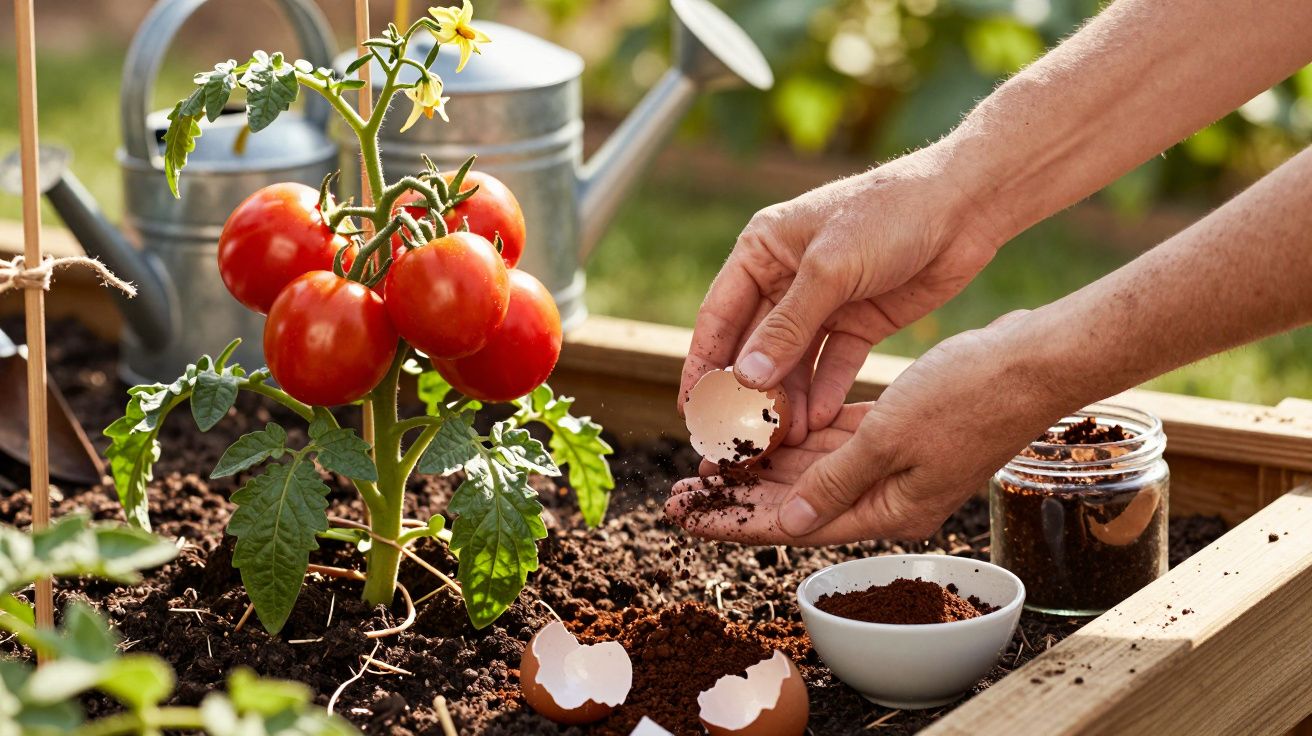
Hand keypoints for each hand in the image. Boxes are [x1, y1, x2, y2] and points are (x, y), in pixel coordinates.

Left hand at [667, 313, 1067, 543]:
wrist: (1033, 361)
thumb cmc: (969, 397)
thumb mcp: (890, 438)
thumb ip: (835, 479)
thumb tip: (790, 522)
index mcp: (889, 510)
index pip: (793, 523)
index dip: (735, 519)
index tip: (686, 516)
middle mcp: (889, 496)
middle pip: (797, 501)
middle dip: (740, 493)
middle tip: (683, 488)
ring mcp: (897, 465)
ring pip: (814, 469)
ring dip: (766, 463)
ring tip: (713, 457)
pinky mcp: (901, 433)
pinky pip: (839, 441)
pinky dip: (804, 435)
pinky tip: (767, 426)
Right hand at [678, 143, 1005, 444]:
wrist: (965, 206)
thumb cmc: (889, 214)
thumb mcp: (830, 269)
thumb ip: (788, 326)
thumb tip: (747, 378)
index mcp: (762, 251)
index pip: (719, 316)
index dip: (703, 364)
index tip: (692, 408)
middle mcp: (785, 279)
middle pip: (754, 347)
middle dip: (746, 394)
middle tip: (735, 438)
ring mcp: (823, 304)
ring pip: (793, 363)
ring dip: (787, 401)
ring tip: (782, 441)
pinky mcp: (859, 323)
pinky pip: (833, 366)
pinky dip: (825, 393)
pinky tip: (818, 422)